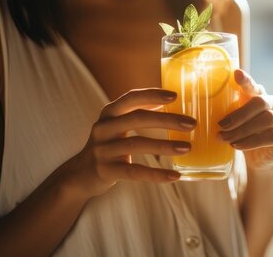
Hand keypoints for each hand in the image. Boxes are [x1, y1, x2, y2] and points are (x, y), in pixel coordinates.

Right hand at [60, 88, 194, 199]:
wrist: (80, 174)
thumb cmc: (109, 145)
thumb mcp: (117, 125)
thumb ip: (137, 113)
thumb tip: (170, 102)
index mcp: (109, 113)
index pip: (130, 99)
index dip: (152, 95)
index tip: (175, 96)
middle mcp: (103, 128)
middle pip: (138, 119)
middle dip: (167, 120)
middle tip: (191, 124)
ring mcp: (102, 150)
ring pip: (137, 145)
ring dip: (165, 146)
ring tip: (187, 148)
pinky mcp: (106, 170)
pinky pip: (134, 172)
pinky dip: (156, 174)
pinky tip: (174, 176)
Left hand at [218, 70, 272, 169]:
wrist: (257, 160)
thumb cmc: (241, 136)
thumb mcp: (231, 123)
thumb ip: (224, 113)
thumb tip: (199, 110)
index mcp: (259, 95)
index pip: (253, 85)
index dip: (246, 80)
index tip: (236, 74)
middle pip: (260, 102)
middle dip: (239, 114)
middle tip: (221, 125)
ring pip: (267, 119)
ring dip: (243, 130)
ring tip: (226, 139)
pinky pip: (272, 136)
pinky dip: (252, 141)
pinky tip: (238, 145)